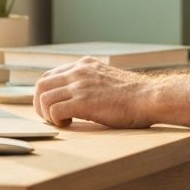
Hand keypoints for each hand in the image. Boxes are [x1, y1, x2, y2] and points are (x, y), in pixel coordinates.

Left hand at [34, 58, 157, 128]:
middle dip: (40, 103)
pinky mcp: (83, 102)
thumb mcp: (107, 79)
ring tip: (61, 122)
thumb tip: (79, 97)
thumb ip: (91, 82)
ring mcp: (80, 85)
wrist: (149, 97)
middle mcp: (78, 72)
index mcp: (84, 65)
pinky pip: (54, 111)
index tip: (52, 106)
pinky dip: (56, 120)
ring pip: (44, 97)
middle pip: (41, 84)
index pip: (50, 75)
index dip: (47, 93)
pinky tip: (69, 124)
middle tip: (51, 117)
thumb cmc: (134, 94)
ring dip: (46, 114)